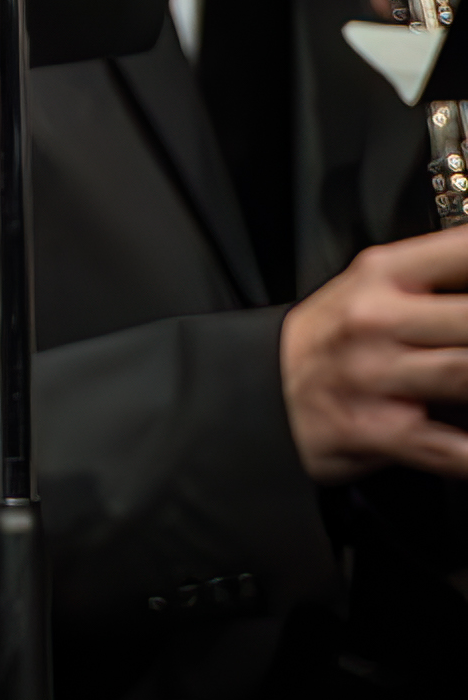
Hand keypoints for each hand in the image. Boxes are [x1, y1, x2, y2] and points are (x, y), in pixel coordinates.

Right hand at [282, 225, 467, 479]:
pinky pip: (449, 448)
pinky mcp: (376, 432)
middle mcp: (376, 322)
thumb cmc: (328, 342)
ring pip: (466, 374)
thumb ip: (441, 276)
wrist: (252, 395)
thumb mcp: (371, 287)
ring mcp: (375, 378)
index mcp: (381, 276)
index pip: (464, 252)